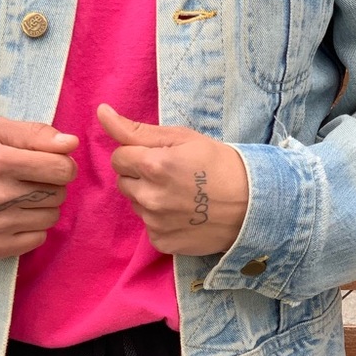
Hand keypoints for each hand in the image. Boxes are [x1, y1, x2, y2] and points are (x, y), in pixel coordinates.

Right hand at [0, 117, 77, 258]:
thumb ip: (36, 133)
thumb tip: (71, 144)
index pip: (61, 169)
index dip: (63, 165)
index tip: (51, 164)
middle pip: (58, 193)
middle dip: (52, 185)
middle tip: (31, 181)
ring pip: (51, 216)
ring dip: (43, 206)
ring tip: (20, 198)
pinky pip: (39, 238)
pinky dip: (33, 228)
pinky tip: (14, 217)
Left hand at [98, 104, 247, 255]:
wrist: (254, 204)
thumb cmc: (219, 164)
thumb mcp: (183, 138)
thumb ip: (137, 129)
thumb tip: (101, 112)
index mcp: (153, 165)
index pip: (118, 157)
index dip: (137, 154)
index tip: (160, 157)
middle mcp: (150, 196)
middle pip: (123, 182)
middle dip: (140, 176)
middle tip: (171, 175)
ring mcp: (156, 223)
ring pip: (135, 204)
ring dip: (149, 198)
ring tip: (180, 195)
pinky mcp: (163, 243)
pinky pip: (149, 227)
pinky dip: (160, 221)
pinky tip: (183, 214)